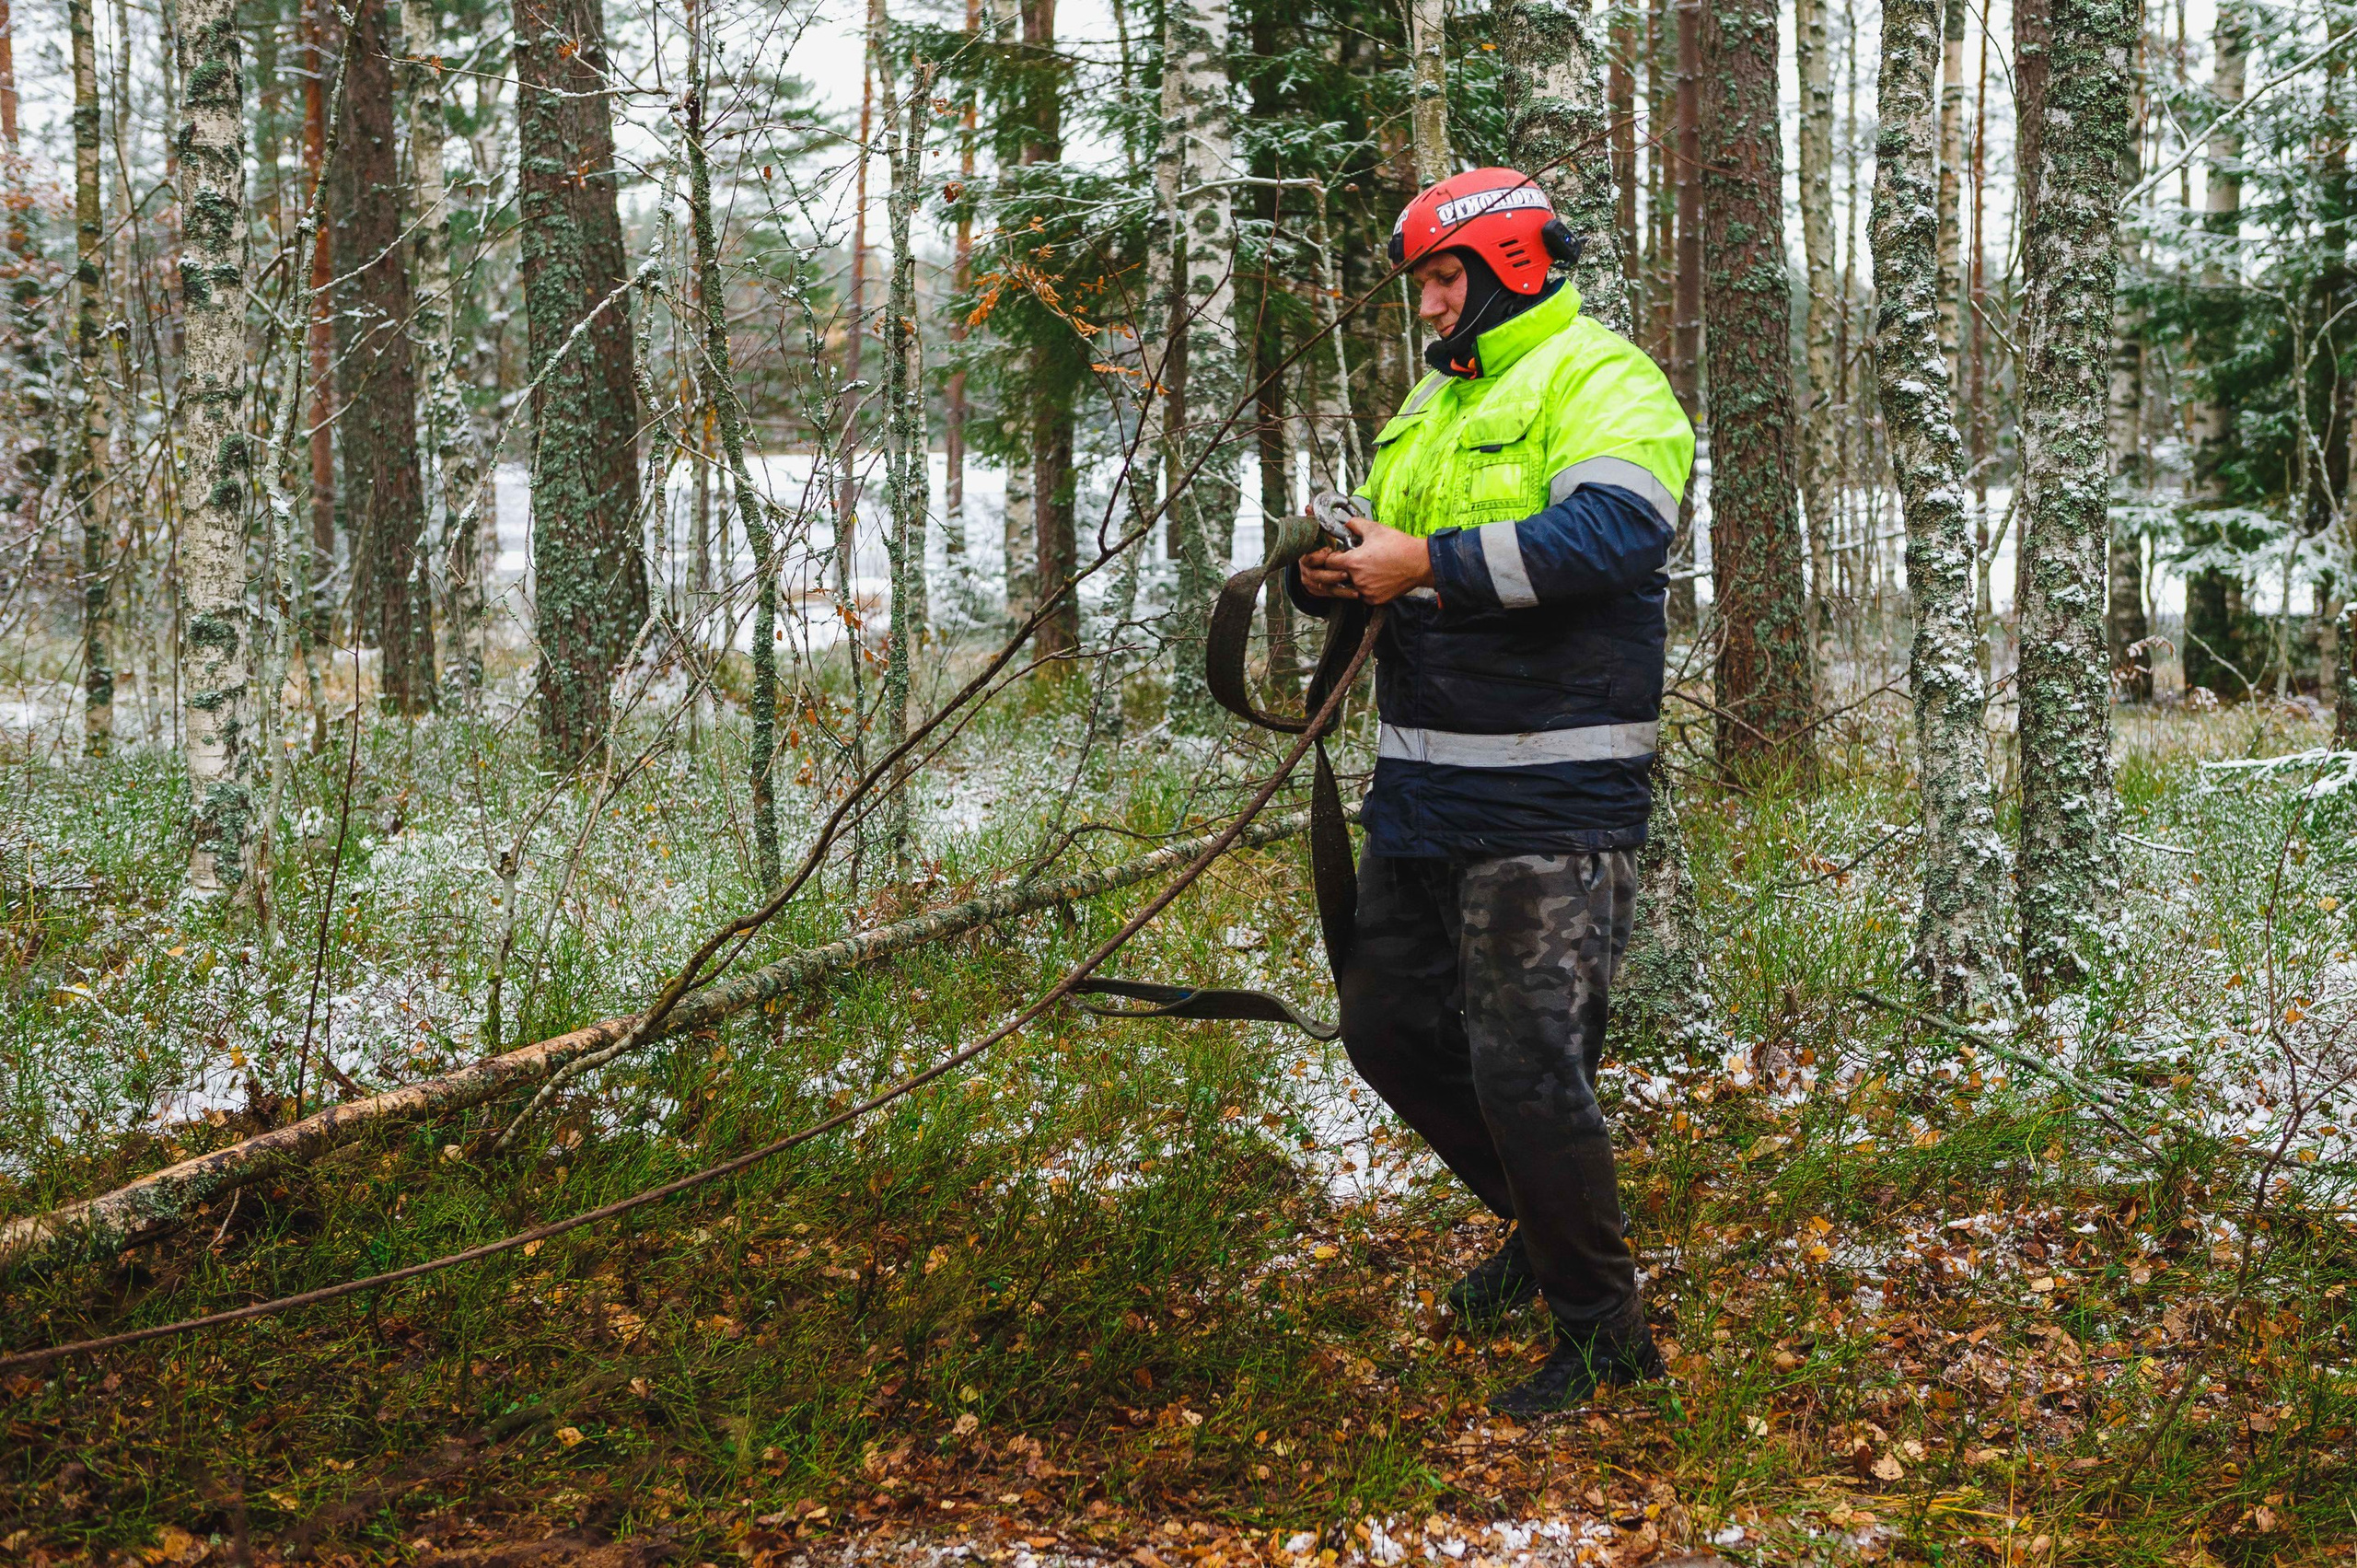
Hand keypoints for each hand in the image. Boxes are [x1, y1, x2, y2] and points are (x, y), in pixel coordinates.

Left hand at [1299, 517, 1433, 604]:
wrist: (1419, 563)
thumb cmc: (1399, 545)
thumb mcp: (1375, 529)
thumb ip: (1356, 525)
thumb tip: (1347, 524)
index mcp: (1353, 562)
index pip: (1329, 563)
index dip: (1334, 557)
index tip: (1342, 554)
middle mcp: (1357, 579)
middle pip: (1340, 575)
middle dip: (1346, 568)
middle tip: (1361, 561)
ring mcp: (1366, 591)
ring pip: (1353, 586)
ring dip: (1357, 579)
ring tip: (1373, 569)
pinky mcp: (1376, 600)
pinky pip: (1364, 595)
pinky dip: (1368, 589)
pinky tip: (1378, 578)